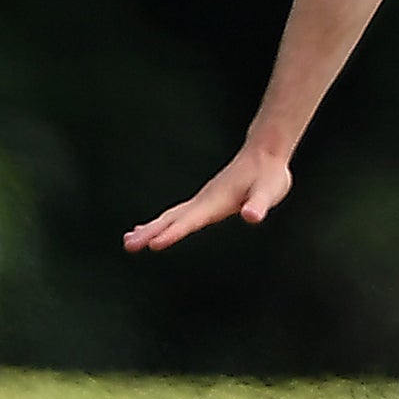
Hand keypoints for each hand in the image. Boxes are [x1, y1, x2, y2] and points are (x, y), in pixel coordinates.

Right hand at [122, 144, 292, 251]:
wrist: (265, 152)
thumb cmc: (269, 174)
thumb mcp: (269, 190)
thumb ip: (259, 204)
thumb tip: (251, 216)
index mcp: (217, 201)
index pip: (191, 220)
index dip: (173, 233)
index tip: (154, 244)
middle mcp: (205, 200)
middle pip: (172, 218)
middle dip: (150, 232)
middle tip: (128, 246)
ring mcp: (203, 199)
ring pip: (171, 215)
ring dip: (150, 228)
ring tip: (129, 241)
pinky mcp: (205, 199)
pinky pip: (177, 213)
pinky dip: (161, 222)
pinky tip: (150, 228)